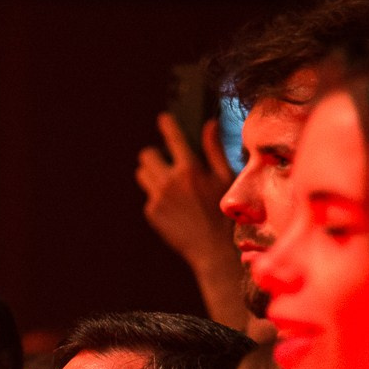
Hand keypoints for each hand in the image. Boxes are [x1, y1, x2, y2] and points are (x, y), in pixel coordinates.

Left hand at [136, 113, 236, 268]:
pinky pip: (148, 196)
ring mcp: (157, 197)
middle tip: (166, 161)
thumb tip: (210, 124)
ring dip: (152, 173)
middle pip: (147, 155)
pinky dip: (158, 197)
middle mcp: (170, 181)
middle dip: (155, 155)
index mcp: (190, 169)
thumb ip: (214, 149)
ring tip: (169, 182)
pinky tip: (175, 206)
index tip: (164, 119)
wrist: (212, 249)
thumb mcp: (225, 179)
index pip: (173, 137)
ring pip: (143, 174)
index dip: (167, 124)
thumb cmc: (224, 212)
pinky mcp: (152, 212)